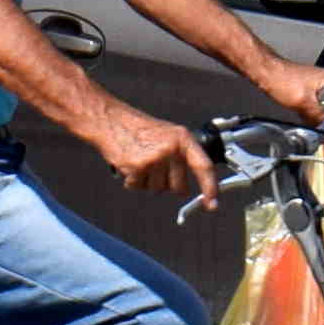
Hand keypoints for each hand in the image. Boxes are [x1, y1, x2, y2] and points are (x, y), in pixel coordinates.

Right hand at [84, 100, 200, 195]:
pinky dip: (133, 181)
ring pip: (158, 190)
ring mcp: (155, 158)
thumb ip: (183, 155)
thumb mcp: (169, 135)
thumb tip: (199, 181)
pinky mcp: (138, 167)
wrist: (111, 121)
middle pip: (179, 187)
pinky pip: (139, 188)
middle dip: (168, 185)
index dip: (210, 187)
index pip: (204, 166)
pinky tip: (129, 164)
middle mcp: (171, 149)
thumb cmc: (139, 129)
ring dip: (148, 182)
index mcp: (183, 139)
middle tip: (156, 168)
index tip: (212, 203)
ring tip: (140, 160)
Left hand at [285, 67, 323, 126]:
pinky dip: (311, 115)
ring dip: (317, 118)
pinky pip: (318, 109)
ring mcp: (323, 87)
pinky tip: (302, 113)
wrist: (268, 73)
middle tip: (316, 122)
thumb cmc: (282, 79)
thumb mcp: (304, 103)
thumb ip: (320, 118)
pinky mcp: (314, 93)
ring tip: (304, 114)